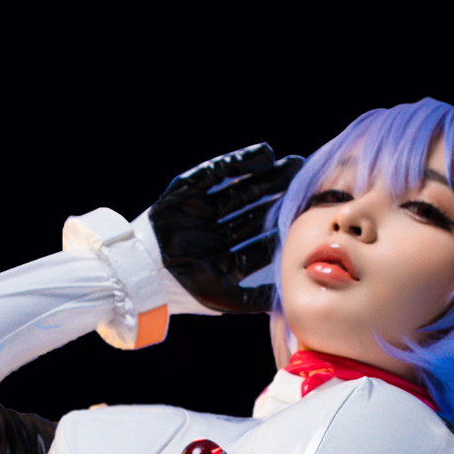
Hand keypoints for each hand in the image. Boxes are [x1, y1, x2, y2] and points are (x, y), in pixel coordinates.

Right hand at [150, 144, 304, 313]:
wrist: (144, 272)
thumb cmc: (181, 290)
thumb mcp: (223, 299)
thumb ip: (254, 299)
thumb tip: (286, 300)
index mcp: (225, 257)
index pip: (260, 240)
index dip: (285, 228)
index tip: (310, 216)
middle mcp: (215, 232)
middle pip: (254, 210)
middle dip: (280, 196)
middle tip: (307, 182)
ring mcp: (202, 211)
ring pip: (241, 189)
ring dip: (268, 177)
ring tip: (293, 164)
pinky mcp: (187, 191)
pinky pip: (217, 172)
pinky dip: (240, 161)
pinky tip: (264, 153)